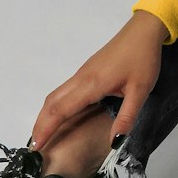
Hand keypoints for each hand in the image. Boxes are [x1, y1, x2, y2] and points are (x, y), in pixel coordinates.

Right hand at [30, 10, 168, 151]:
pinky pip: (64, 90)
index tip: (35, 147)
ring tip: (42, 133)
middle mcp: (81, 79)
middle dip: (39, 124)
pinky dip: (54, 105)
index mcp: (91, 85)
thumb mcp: (140, 91)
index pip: (61, 110)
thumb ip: (126, 117)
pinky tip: (60, 114)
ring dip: (45, 114)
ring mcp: (82, 73)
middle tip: (33, 146)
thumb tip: (115, 142)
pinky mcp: (87, 70)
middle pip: (51, 102)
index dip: (46, 129)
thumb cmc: (142, 59)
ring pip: (55, 94)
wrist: (143, 31)